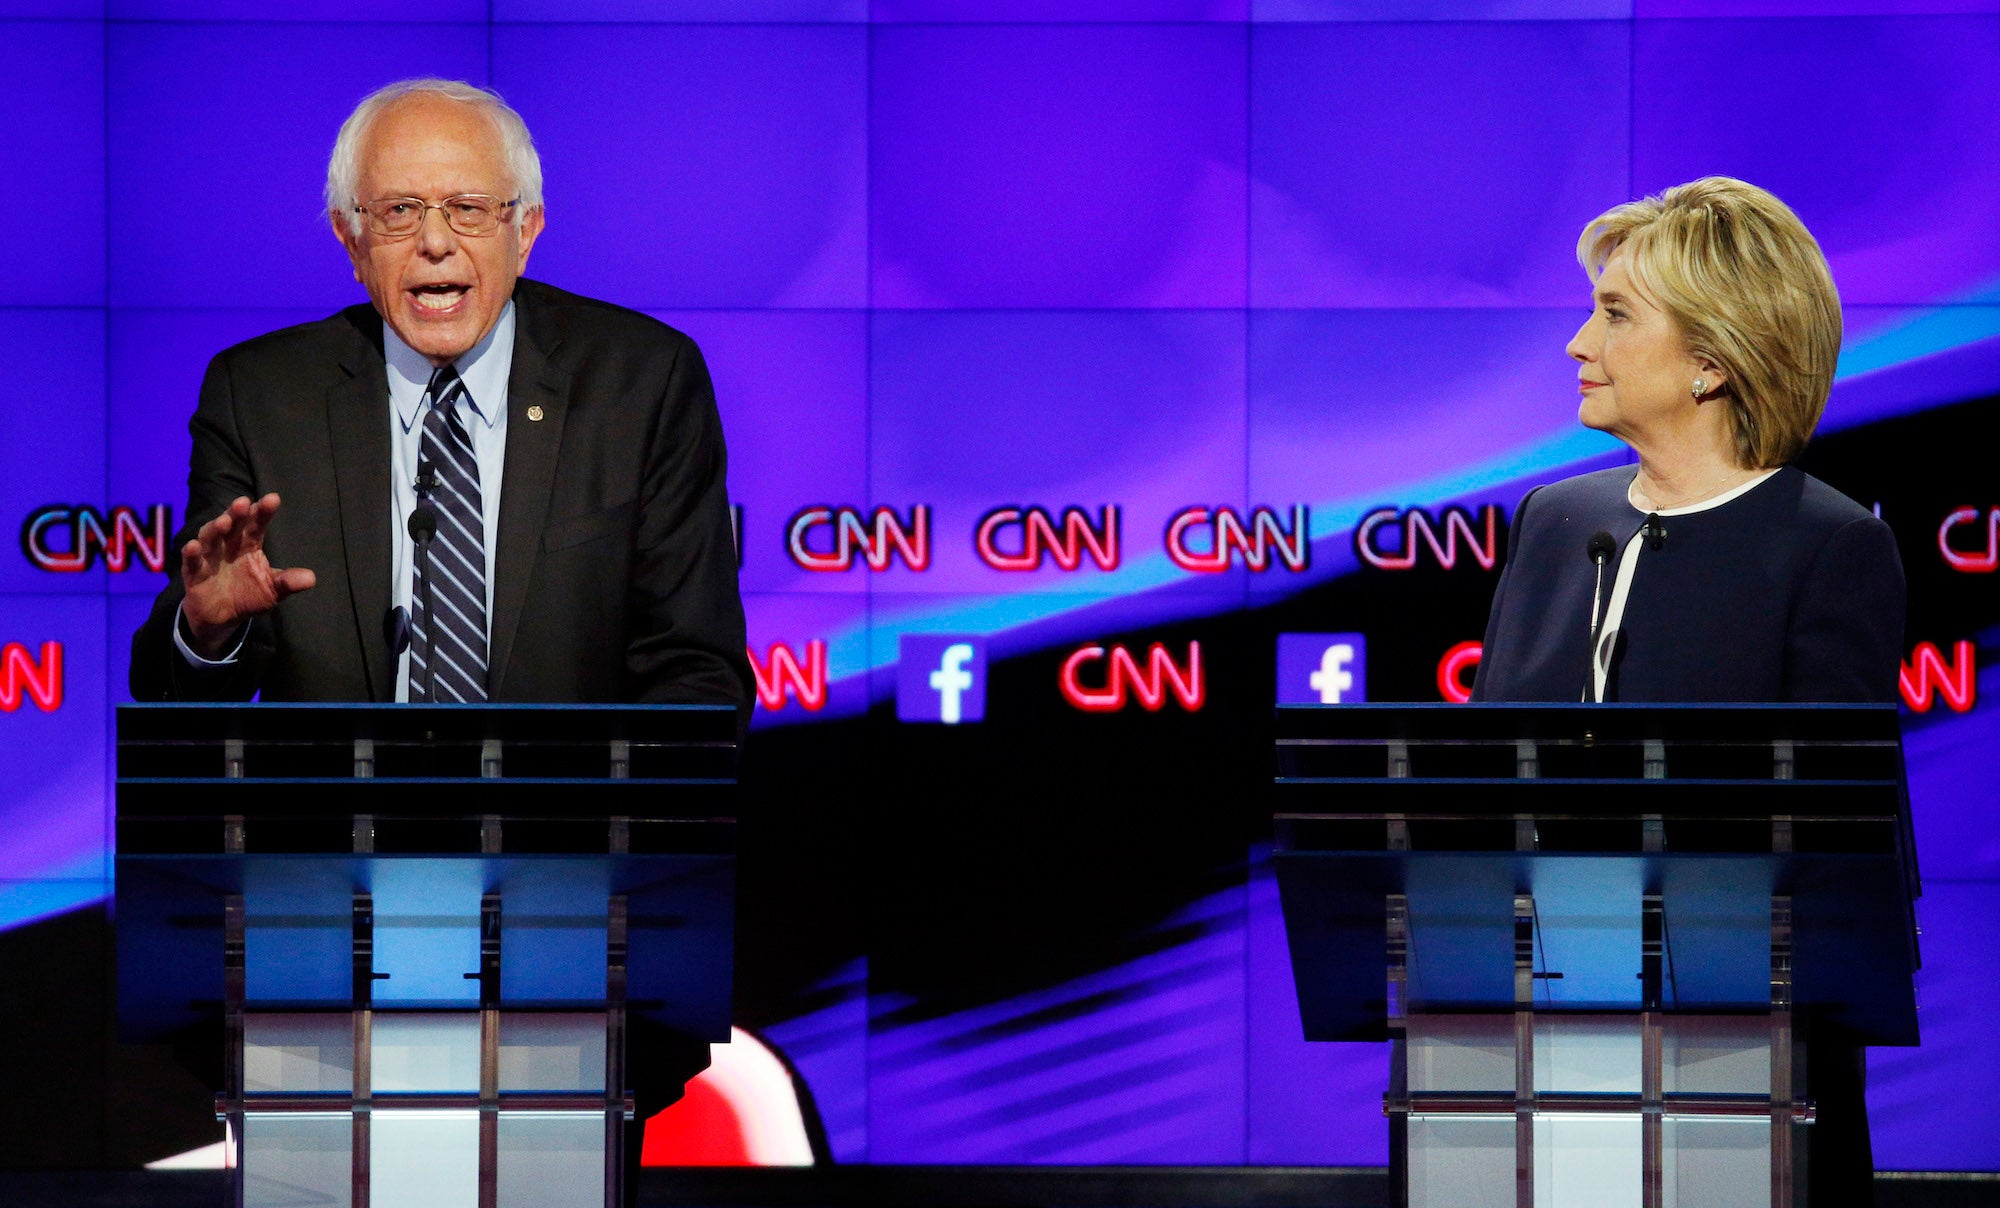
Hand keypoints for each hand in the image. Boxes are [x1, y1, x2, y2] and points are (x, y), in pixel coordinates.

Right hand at [179, 493, 315, 656]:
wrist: (222, 617)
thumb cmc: (249, 595)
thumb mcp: (272, 590)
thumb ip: (287, 582)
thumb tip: (310, 578)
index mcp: (249, 545)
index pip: (257, 525)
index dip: (263, 513)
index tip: (273, 499)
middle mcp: (228, 545)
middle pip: (232, 525)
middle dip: (237, 513)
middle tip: (244, 502)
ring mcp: (209, 556)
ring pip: (210, 537)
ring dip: (215, 528)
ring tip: (224, 521)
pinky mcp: (193, 573)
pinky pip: (191, 561)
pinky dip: (191, 553)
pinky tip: (193, 546)